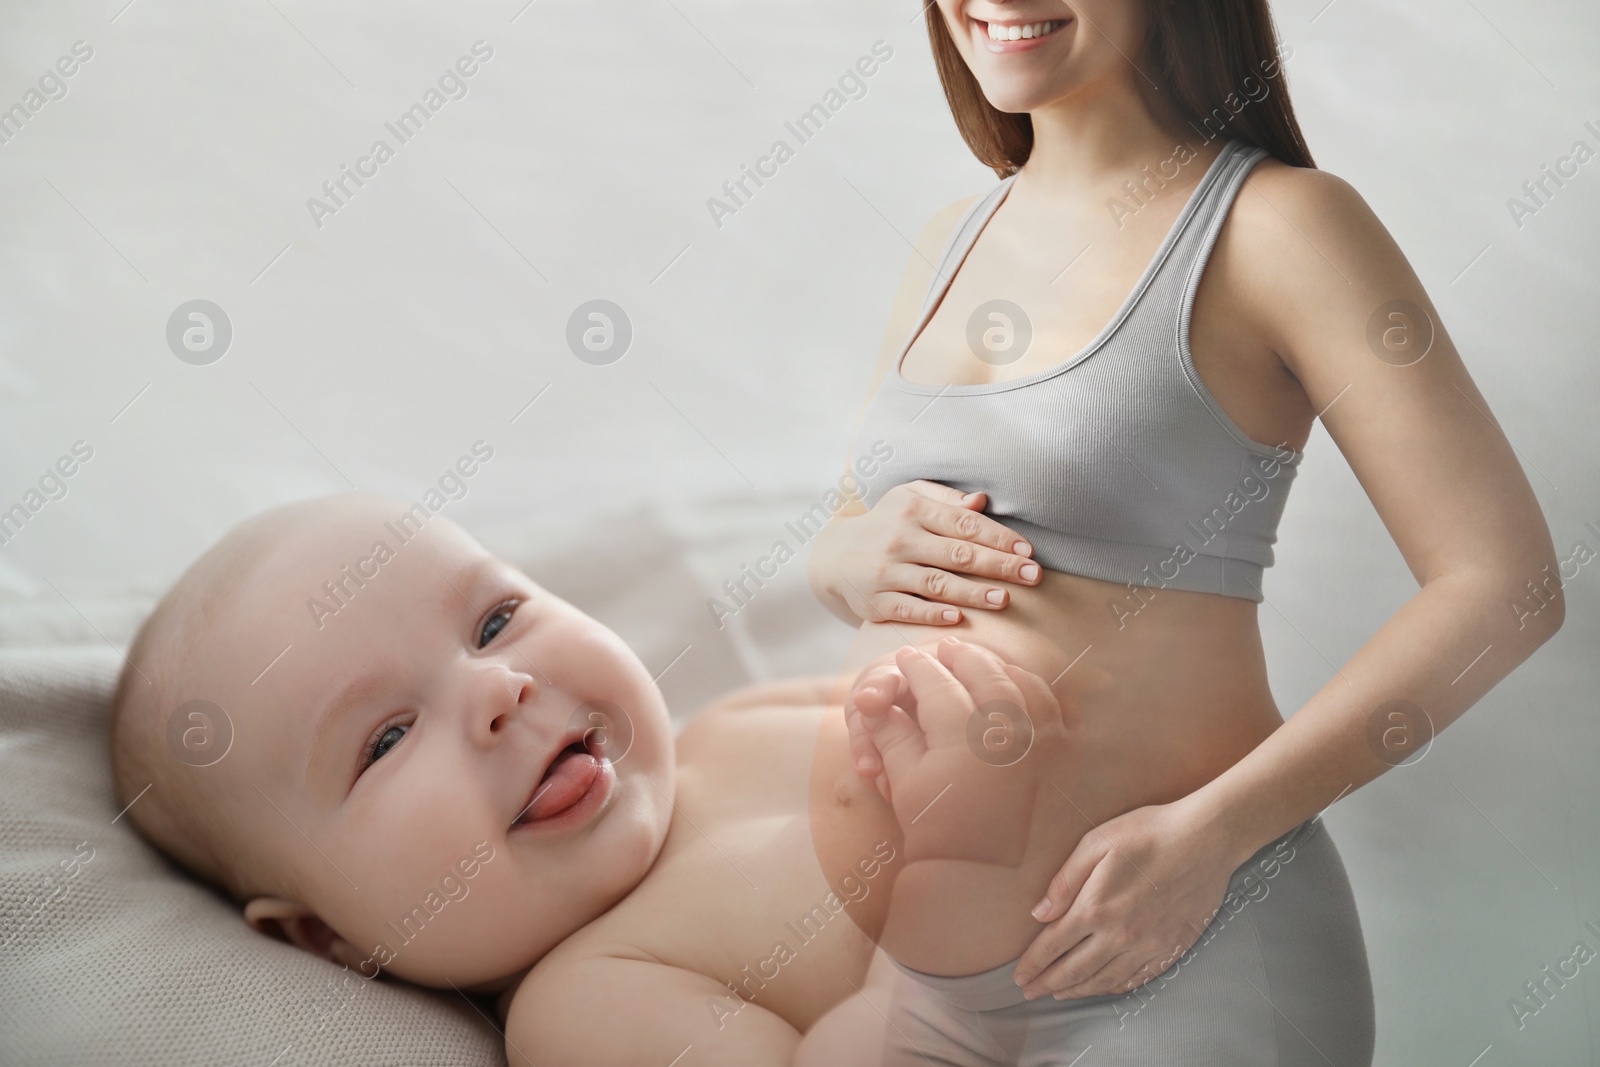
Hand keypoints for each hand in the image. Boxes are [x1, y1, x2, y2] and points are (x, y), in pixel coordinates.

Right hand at [809, 480, 1039, 625]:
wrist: (833, 555)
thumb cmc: (886, 523)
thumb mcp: (910, 499)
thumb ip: (947, 501)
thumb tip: (983, 502)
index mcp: (913, 510)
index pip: (964, 524)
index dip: (998, 537)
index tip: (1028, 550)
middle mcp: (899, 539)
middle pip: (957, 554)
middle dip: (998, 565)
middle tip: (1032, 576)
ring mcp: (885, 572)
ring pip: (936, 584)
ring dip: (973, 592)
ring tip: (1005, 600)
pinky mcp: (875, 602)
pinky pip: (908, 609)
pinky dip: (932, 614)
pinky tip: (958, 617)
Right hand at [845, 638, 1075, 866]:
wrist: (985, 876)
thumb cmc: (936, 828)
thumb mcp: (903, 778)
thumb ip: (890, 730)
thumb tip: (874, 695)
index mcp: (962, 734)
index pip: (935, 682)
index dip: (918, 667)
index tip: (909, 658)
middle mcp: (1008, 730)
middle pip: (982, 672)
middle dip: (959, 657)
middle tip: (945, 650)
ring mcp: (1043, 740)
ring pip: (1022, 682)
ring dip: (998, 667)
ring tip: (980, 663)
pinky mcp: (1067, 754)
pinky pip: (1056, 707)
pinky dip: (1037, 690)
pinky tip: (1020, 686)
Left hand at [1012, 801, 1242, 999]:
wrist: (1205, 840)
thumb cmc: (1149, 833)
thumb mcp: (1096, 843)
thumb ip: (1065, 881)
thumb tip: (1040, 913)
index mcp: (1096, 907)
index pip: (1053, 945)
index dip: (1033, 963)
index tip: (1020, 976)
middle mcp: (1120, 934)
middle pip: (1075, 970)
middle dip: (1048, 983)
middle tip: (1030, 992)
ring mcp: (1147, 946)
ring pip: (1104, 980)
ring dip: (1077, 990)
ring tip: (1058, 993)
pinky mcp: (1170, 949)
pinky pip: (1136, 979)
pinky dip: (1113, 987)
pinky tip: (1102, 987)